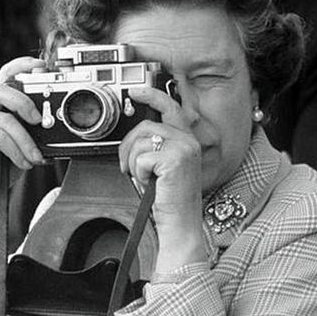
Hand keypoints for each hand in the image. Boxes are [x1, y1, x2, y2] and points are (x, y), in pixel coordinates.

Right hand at [0, 57, 44, 231]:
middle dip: (26, 102)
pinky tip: (24, 163)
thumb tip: (58, 123)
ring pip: (5, 118)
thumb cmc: (3, 167)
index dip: (23, 65)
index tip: (42, 66)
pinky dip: (17, 150)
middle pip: (3, 88)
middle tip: (40, 121)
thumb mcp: (24, 143)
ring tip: (37, 157)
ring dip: (27, 140)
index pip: (6, 74)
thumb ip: (34, 128)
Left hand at [119, 87, 204, 271]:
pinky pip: (141, 158)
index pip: (170, 107)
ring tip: (144, 178)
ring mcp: (183, 149)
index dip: (152, 95)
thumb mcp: (163, 167)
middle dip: (129, 146)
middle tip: (128, 164)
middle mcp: (188, 141)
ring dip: (134, 163)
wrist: (180, 224)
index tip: (136, 91)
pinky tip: (149, 183)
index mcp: (187, 140)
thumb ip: (156, 146)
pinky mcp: (174, 159)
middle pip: (146, 126)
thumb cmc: (170, 200)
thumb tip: (137, 136)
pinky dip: (138, 173)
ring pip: (141, 142)